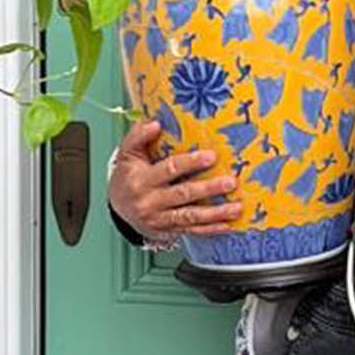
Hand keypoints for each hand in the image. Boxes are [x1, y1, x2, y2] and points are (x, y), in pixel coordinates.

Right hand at [106, 119, 241, 238]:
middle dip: (209, 189)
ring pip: (190, 216)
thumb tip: (155, 123)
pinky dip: (209, 230)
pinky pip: (191, 231)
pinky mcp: (167, 230)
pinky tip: (226, 226)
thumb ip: (138, 135)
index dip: (190, 163)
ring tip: (236, 207)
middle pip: (183, 194)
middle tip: (230, 182)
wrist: (119, 206)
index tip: (212, 156)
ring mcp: (159, 219)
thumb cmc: (128, 175)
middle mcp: (150, 201)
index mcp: (141, 180)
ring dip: (215, 213)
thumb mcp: (127, 153)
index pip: (169, 169)